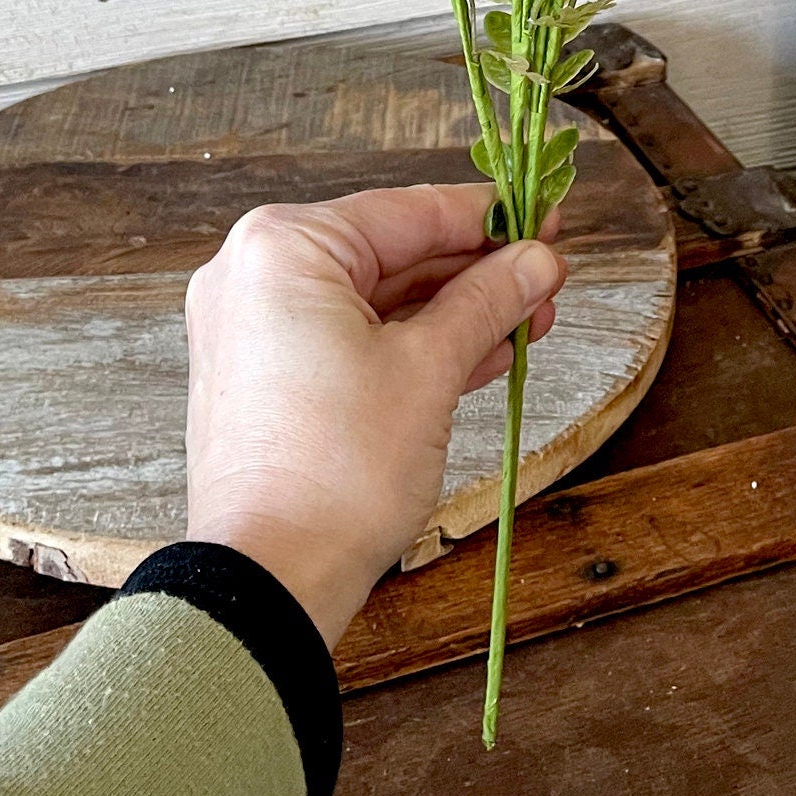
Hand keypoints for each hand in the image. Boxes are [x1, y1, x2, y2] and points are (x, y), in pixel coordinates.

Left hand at [183, 183, 566, 648]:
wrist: (270, 582)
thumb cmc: (336, 473)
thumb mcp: (430, 370)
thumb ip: (487, 301)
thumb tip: (537, 260)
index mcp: (282, 248)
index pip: (406, 213)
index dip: (488, 219)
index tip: (544, 220)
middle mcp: (254, 275)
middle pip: (389, 255)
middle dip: (474, 274)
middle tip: (544, 279)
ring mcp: (251, 329)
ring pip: (373, 301)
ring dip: (450, 313)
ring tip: (525, 321)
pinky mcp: (261, 378)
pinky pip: (347, 339)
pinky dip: (408, 346)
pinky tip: (477, 356)